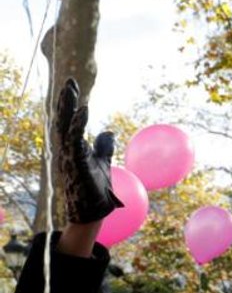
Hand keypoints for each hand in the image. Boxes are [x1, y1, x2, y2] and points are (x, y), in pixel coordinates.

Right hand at [56, 78, 121, 224]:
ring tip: (73, 91)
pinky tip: (84, 110)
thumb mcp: (102, 163)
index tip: (73, 86)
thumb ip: (103, 147)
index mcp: (72, 147)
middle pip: (62, 120)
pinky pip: (75, 140)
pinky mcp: (75, 162)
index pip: (68, 120)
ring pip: (65, 127)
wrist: (94, 210)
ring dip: (68, 108)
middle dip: (65, 101)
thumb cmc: (95, 187)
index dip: (69, 103)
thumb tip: (107, 132)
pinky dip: (79, 124)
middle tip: (69, 82)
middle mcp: (66, 149)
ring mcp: (69, 156)